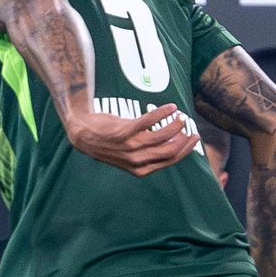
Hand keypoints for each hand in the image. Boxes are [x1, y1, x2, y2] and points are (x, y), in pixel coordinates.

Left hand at [64, 103, 200, 177]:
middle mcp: (135, 160)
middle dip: (184, 139)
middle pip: (170, 150)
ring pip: (162, 137)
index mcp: (139, 169)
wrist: (82, 133)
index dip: (185, 150)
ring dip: (175, 125)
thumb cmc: (106, 143)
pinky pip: (150, 121)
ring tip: (180, 116)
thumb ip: (146, 154)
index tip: (193, 138)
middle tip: (190, 127)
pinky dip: (163, 113)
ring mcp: (129, 146)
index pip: (170, 160)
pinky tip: (171, 107)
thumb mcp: (127, 155)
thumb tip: (170, 144)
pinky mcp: (124, 131)